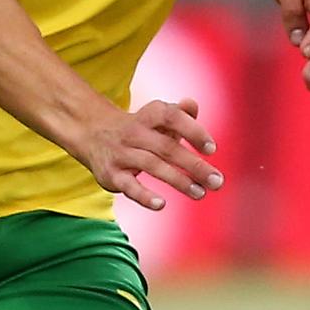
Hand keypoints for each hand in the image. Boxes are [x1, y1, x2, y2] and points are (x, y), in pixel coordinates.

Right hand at [73, 98, 221, 211]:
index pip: (172, 117)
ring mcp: (122, 154)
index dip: (193, 130)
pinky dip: (144, 196)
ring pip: (152, 166)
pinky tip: (161, 204)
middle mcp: (134, 132)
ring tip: (200, 193)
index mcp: (148, 116)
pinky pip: (128, 186)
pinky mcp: (111, 175)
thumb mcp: (156, 117)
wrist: (92, 133)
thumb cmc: (138, 129)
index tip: (211, 149)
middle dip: (194, 165)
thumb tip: (192, 105)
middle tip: (217, 181)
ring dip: (179, 181)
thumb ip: (179, 113)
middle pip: (166, 147)